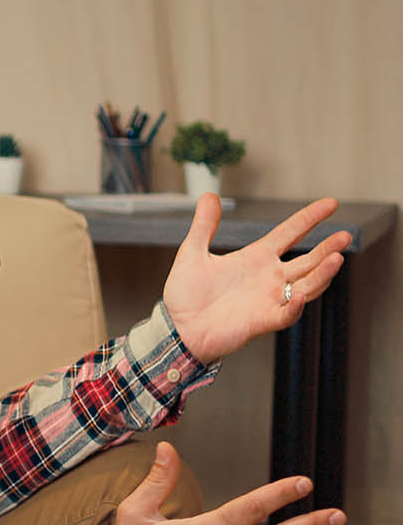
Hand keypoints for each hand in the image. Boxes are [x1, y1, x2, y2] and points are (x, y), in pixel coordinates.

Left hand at [162, 194, 349, 362]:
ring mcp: (269, 299)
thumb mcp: (193, 253)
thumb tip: (209, 195)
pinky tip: (300, 293)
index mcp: (255, 258)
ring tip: (337, 258)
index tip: (331, 203)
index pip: (289, 233)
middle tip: (345, 236)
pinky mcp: (263, 320)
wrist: (177, 329)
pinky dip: (296, 304)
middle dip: (328, 248)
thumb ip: (204, 226)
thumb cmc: (185, 296)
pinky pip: (287, 312)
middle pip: (308, 260)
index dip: (309, 218)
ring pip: (307, 284)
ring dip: (322, 273)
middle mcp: (268, 277)